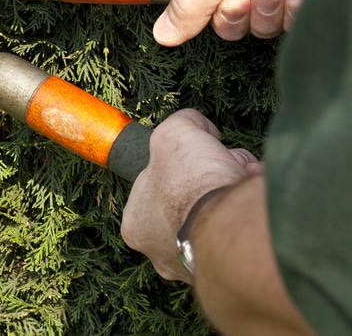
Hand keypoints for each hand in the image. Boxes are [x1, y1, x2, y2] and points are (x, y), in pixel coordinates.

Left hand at [120, 109, 262, 281]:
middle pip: (193, 202)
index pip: (161, 186)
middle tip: (235, 166)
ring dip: (237, 195)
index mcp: (136, 224)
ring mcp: (195, 269)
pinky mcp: (230, 276)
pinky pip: (243, 238)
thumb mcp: (176, 132)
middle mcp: (161, 253)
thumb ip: (183, 122)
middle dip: (216, 178)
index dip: (187, 164)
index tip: (205, 156)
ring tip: (251, 179)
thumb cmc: (193, 184)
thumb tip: (201, 126)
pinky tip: (260, 203)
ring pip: (220, 220)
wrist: (233, 229)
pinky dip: (253, 217)